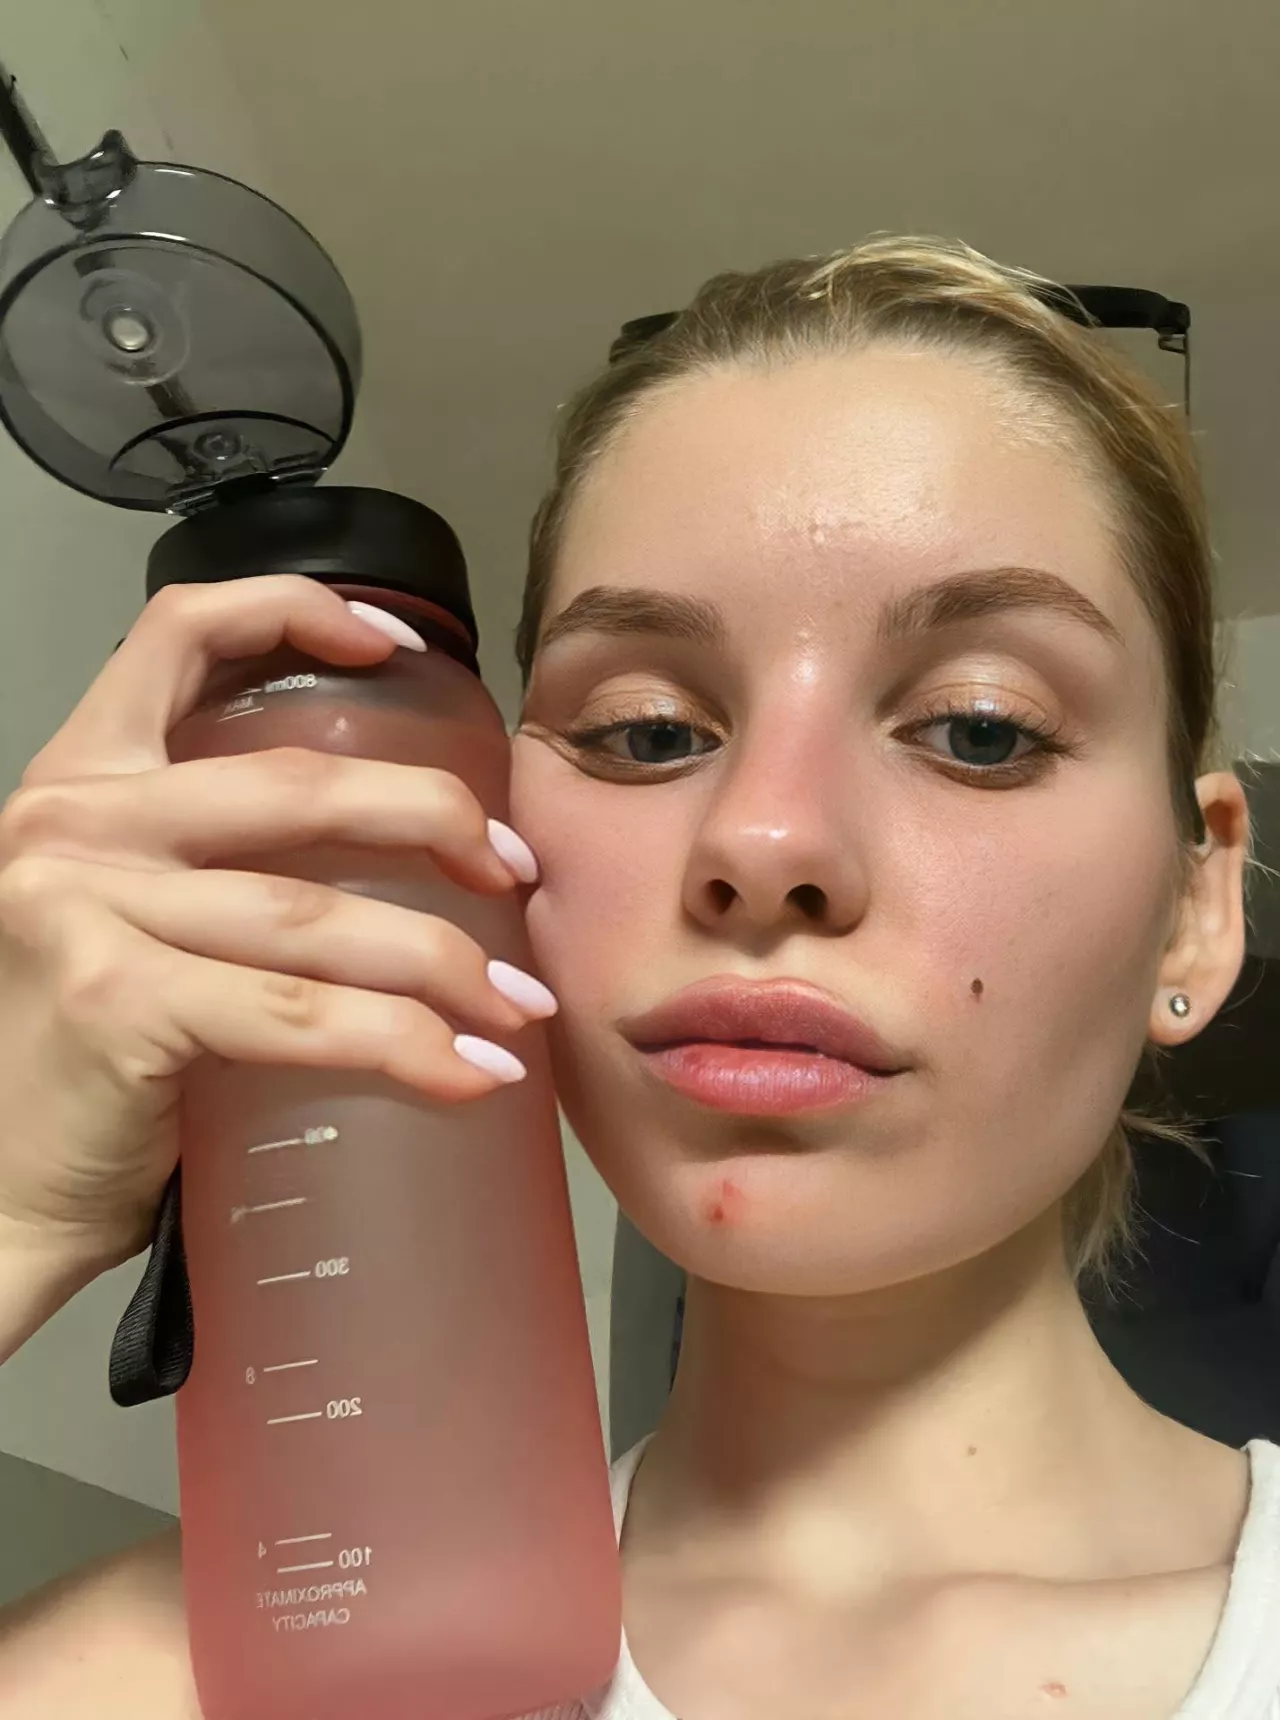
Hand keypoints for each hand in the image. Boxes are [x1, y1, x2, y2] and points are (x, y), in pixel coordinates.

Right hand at [0, 576, 548, 1297]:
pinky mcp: (116, 1000)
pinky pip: (301, 1014)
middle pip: (298, 784)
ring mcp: (86, 906)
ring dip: (444, 962)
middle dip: (435, 822)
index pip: (181, 633)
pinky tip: (468, 1076)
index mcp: (83, 781)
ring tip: (518, 1009)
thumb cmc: (85, 1067)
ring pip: (318, 914)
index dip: (298, 611)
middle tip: (515, 872)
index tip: (401, 647)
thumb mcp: (136, 922)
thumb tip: (400, 869)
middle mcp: (74, 823)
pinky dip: (404, 1046)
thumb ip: (222, 870)